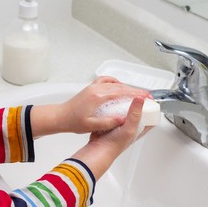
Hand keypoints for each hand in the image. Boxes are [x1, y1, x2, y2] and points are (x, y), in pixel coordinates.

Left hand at [30, 76, 151, 137]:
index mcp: (98, 97)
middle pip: (121, 86)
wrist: (60, 116)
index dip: (136, 94)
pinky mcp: (91, 88)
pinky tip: (119, 86)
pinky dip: (115, 82)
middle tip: (147, 95)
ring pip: (115, 83)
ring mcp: (93, 87)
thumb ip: (107, 122)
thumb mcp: (91, 125)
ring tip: (137, 93)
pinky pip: (106, 80)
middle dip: (136, 90)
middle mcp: (96, 89)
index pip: (122, 93)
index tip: (147, 97)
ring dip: (127, 86)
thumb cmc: (73, 121)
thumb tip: (122, 119)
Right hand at [71, 97, 145, 179]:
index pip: (151, 115)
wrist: (98, 149)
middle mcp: (132, 126)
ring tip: (123, 95)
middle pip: (138, 110)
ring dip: (123, 103)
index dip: (151, 106)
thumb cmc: (115, 144)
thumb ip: (135, 114)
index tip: (148, 96)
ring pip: (125, 110)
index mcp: (140, 128)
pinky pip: (114, 112)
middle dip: (136, 102)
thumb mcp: (129, 128)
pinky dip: (113, 107)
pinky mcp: (111, 122)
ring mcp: (121, 124)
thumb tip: (140, 99)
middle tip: (134, 92)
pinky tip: (111, 102)